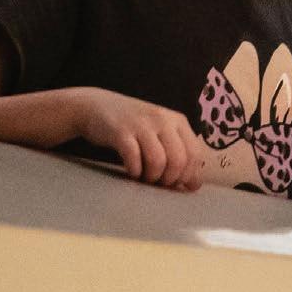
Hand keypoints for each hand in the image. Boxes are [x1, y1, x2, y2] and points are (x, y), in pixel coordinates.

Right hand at [71, 87, 200, 190]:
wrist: (97, 106)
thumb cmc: (134, 126)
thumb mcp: (162, 134)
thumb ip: (179, 154)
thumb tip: (194, 185)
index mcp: (178, 121)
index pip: (195, 154)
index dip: (188, 175)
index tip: (177, 184)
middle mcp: (163, 120)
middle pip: (178, 160)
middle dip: (170, 179)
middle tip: (159, 183)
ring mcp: (142, 124)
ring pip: (158, 161)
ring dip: (153, 177)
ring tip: (145, 178)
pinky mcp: (120, 131)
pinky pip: (134, 157)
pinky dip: (135, 171)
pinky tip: (132, 172)